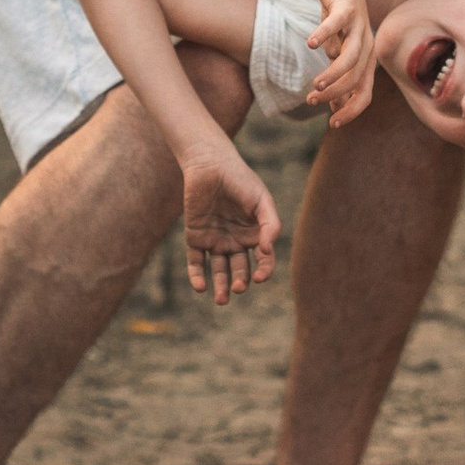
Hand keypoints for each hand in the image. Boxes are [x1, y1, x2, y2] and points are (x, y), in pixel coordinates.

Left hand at [183, 147, 280, 305]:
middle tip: (238, 288)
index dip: (264, 271)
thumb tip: (268, 250)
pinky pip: (196, 261)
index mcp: (255, 234)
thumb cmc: (240, 179)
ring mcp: (215, 240)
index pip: (263, 260)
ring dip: (221, 286)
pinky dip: (197, 276)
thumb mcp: (260, 200)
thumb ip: (269, 223)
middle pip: (240, 269)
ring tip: (221, 300)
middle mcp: (236, 241)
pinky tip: (200, 287)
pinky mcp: (195, 237)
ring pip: (219, 270)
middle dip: (239, 282)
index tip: (259, 277)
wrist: (210, 164)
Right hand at [305, 0, 375, 123]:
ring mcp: (359, 25)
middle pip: (356, 78)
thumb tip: (333, 106)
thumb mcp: (337, 48)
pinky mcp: (347, 6)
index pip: (365, 92)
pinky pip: (337, 24)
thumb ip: (337, 73)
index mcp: (367, 58)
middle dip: (335, 94)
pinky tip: (309, 44)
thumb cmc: (338, 17)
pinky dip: (324, 34)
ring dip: (332, 74)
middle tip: (313, 100)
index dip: (351, 111)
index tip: (332, 125)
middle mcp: (368, 44)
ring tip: (314, 84)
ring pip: (350, 57)